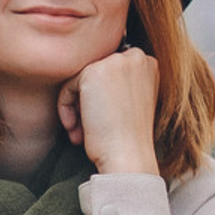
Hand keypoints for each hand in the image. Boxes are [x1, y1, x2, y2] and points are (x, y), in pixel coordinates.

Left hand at [58, 46, 159, 177]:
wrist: (129, 156)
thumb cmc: (129, 138)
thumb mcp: (132, 101)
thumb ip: (119, 82)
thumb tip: (92, 78)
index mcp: (149, 63)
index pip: (111, 70)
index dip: (103, 98)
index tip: (105, 120)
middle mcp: (136, 57)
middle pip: (96, 72)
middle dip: (88, 102)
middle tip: (89, 128)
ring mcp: (116, 61)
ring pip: (81, 79)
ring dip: (77, 108)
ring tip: (81, 132)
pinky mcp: (93, 72)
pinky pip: (69, 85)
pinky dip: (66, 108)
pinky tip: (75, 130)